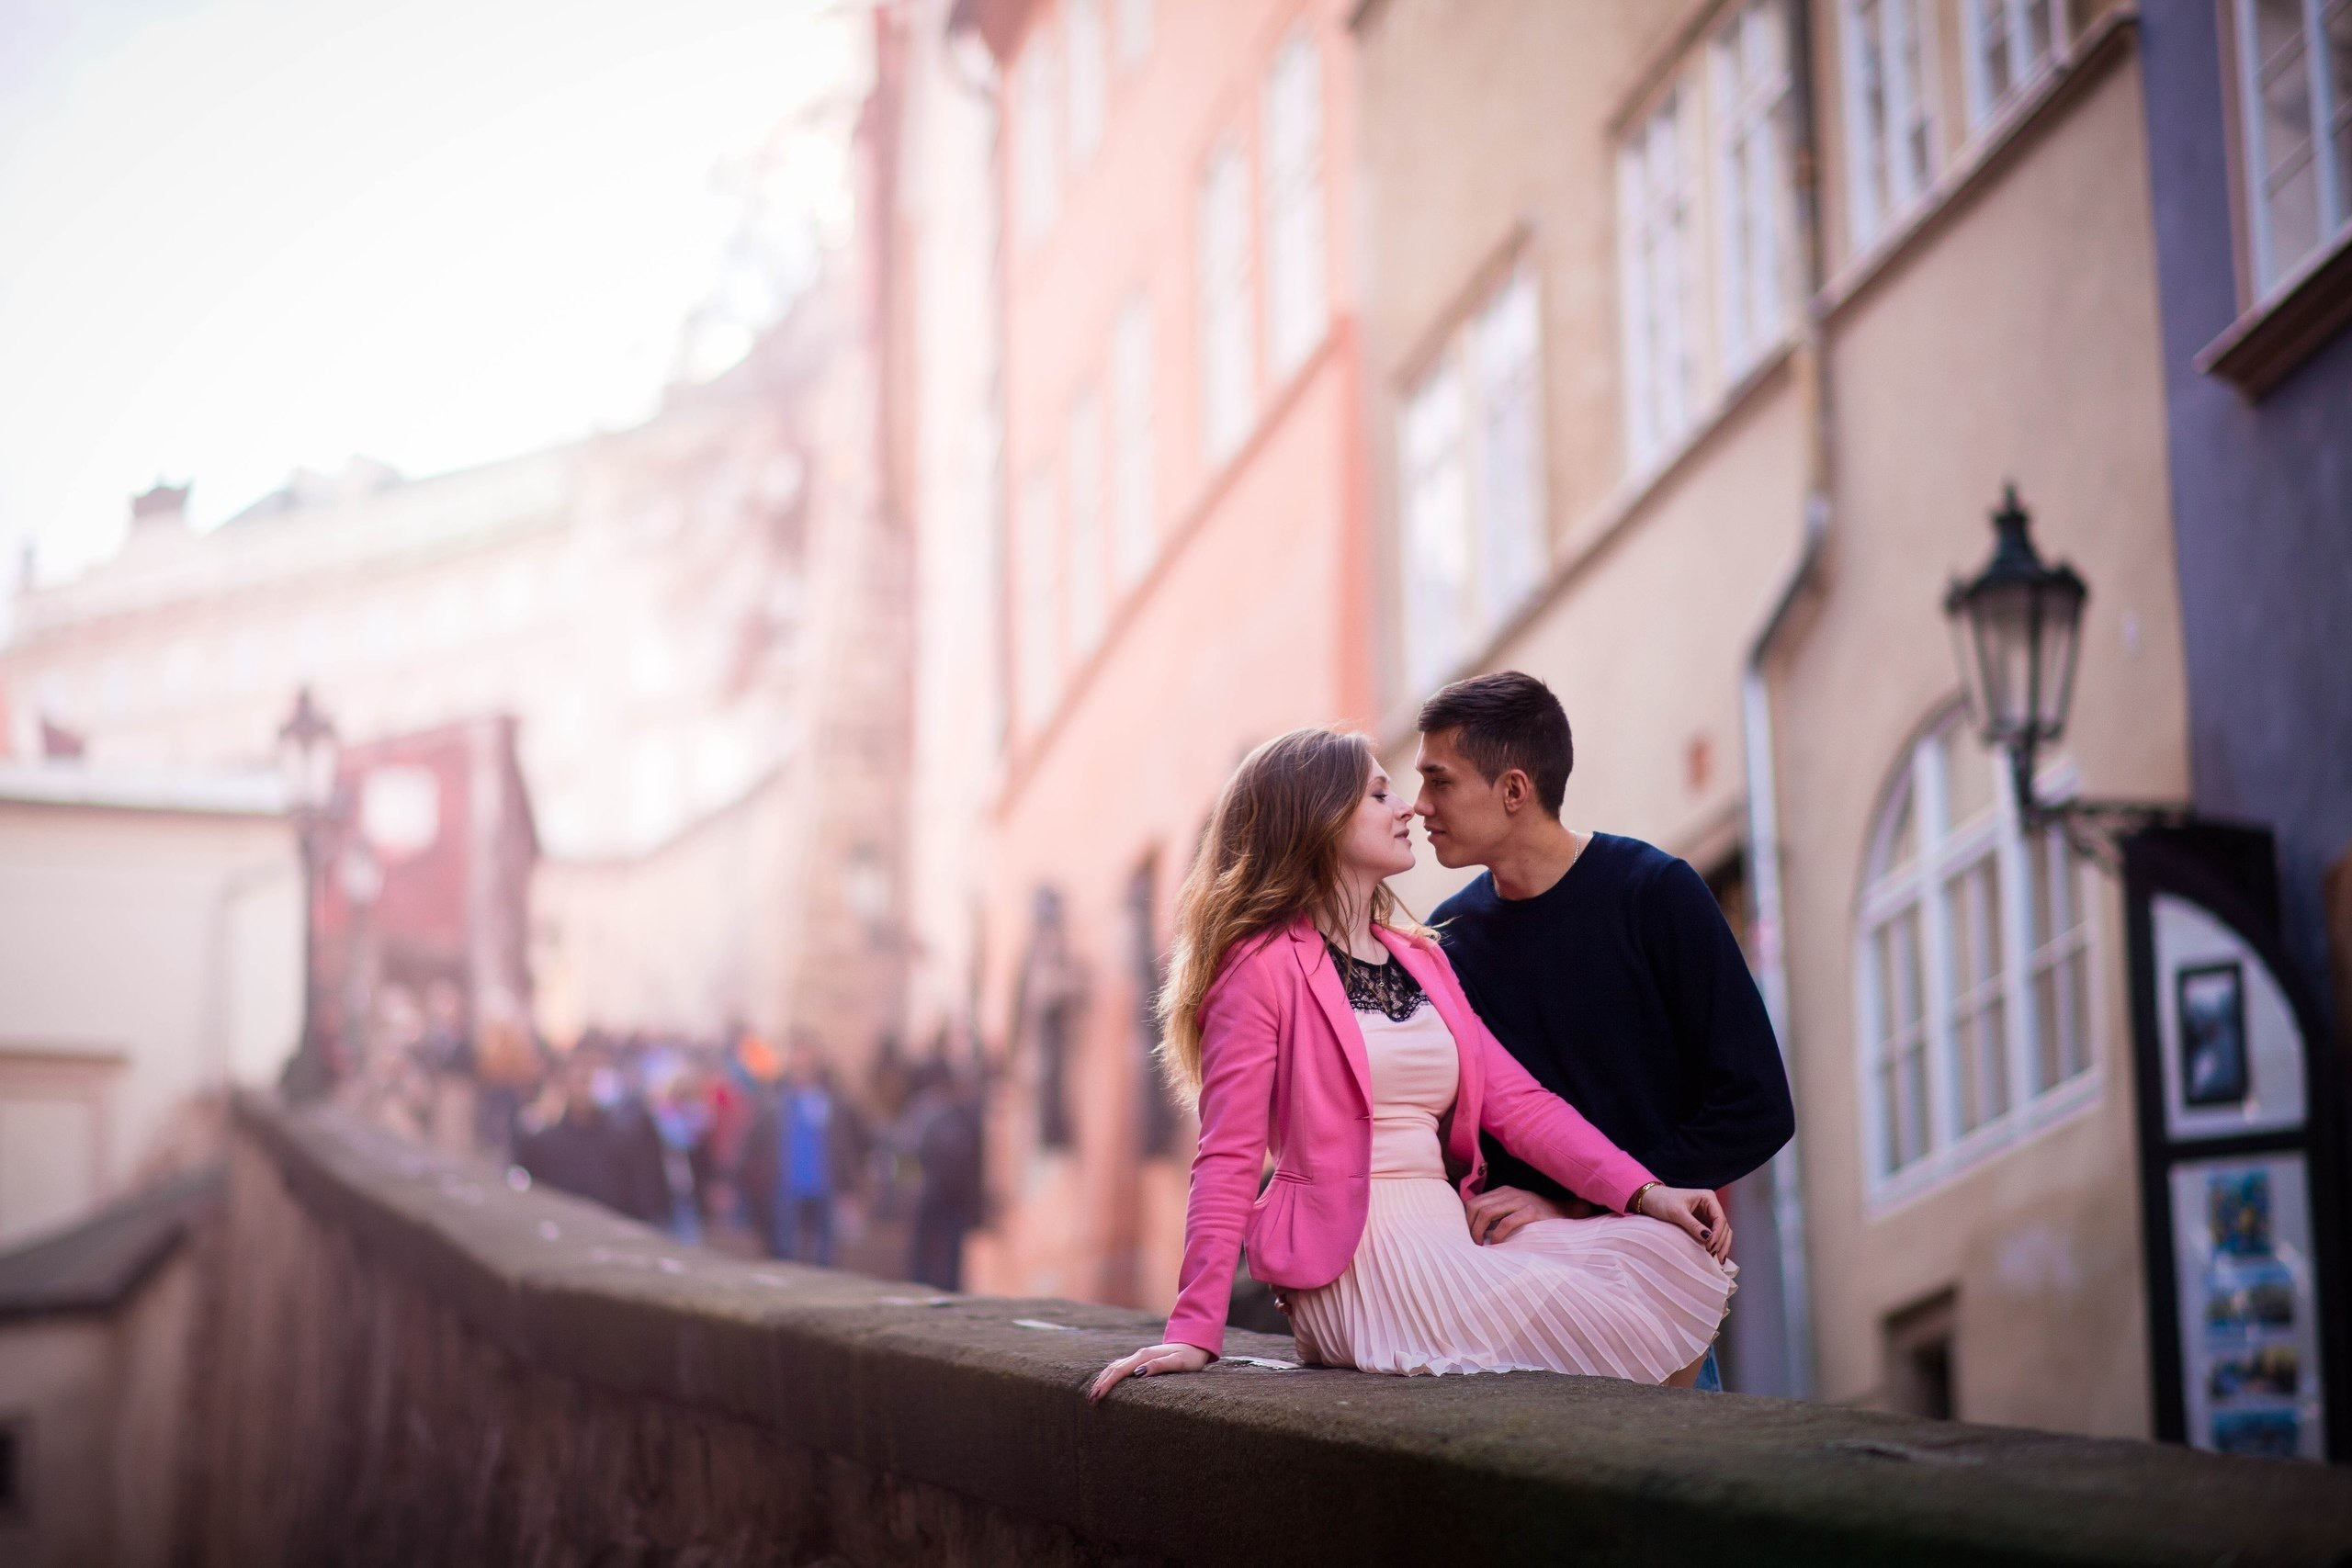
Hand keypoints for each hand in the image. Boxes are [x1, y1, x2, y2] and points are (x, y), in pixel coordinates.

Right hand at [1088, 1341, 1211, 1402]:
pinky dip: (1110, 1375)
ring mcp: (1139, 1356)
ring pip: (1114, 1367)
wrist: (1195, 1344)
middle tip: (1091, 1401)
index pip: (1120, 1371)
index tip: (1097, 1397)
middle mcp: (1139, 1355)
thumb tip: (1138, 1372)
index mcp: (1145, 1356)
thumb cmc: (1190, 1357)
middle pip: (1113, 1368)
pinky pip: (1120, 1367)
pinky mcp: (1141, 1360)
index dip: (1107, 1384)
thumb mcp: (1179, 1363)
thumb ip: (1159, 1366)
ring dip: (1103, 1380)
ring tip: (1094, 1395)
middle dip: (1100, 1384)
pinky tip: (1106, 1383)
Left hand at [1464, 1185, 1568, 1245]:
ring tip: (1481, 1245)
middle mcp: (1509, 1193)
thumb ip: (1498, 1214)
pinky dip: (1497, 1235)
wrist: (1568, 1214)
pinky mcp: (1532, 1212)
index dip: (1466, 1220)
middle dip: (1470, 1226)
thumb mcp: (1515, 1210)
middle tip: (1473, 1243)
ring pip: (1487, 1212)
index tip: (1467, 1236)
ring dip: (1479, 1231)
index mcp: (1502, 1191)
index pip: (1473, 1202)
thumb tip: (1475, 1229)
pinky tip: (1497, 1245)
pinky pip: (1507, 1222)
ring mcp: (1520, 1201)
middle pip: (1476, 1206)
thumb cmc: (1537, 1218)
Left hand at [1636, 1185, 1732, 1263]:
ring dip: (1720, 1246)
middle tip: (1715, 1257)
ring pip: (1721, 1233)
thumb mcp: (1677, 1212)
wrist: (1650, 1199)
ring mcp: (1707, 1215)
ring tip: (1717, 1260)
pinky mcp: (1702, 1224)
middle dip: (1721, 1242)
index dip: (1718, 1234)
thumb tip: (1708, 1237)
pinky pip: (1713, 1236)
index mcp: (1708, 1198)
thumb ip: (1693, 1224)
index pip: (1720, 1218)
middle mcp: (1711, 1206)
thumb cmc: (1662, 1201)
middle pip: (1724, 1227)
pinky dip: (1715, 1245)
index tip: (1710, 1246)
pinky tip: (1714, 1256)